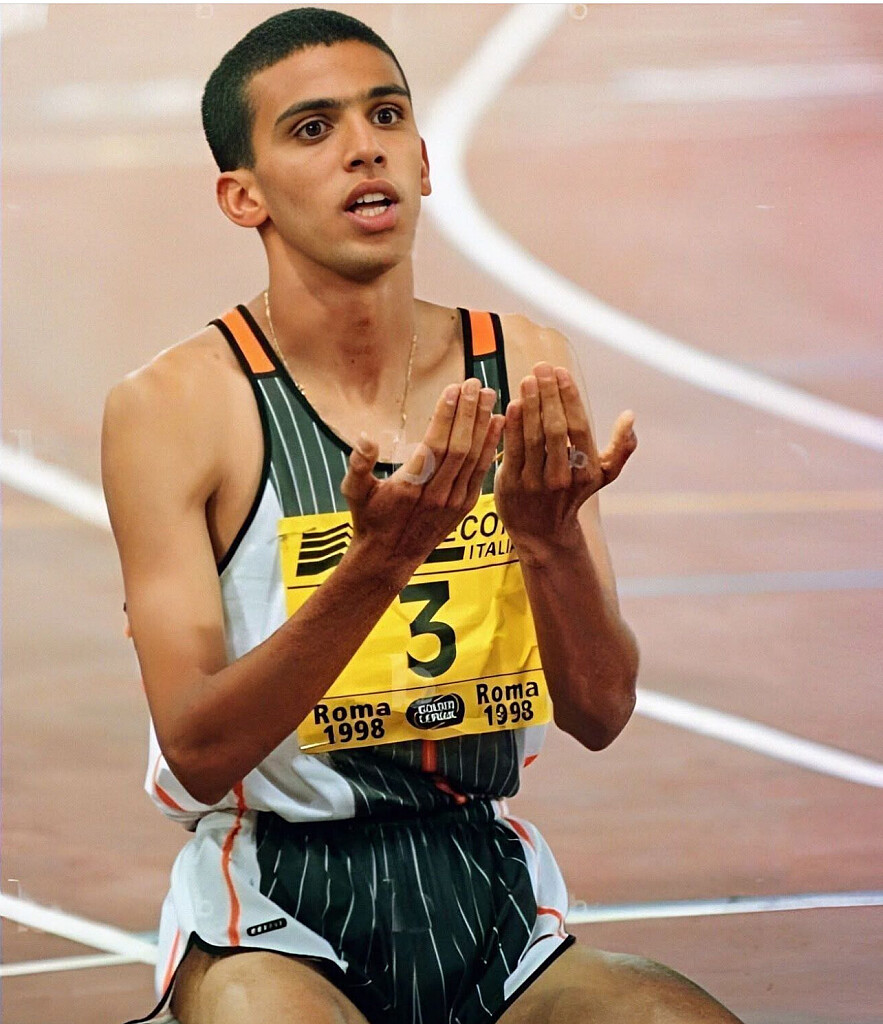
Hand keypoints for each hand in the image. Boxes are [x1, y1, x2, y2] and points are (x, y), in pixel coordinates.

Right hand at [341, 378, 503, 580]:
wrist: (389, 558)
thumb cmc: (369, 520)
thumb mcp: (354, 494)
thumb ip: (358, 465)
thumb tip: (365, 437)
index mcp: (409, 488)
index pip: (433, 447)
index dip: (445, 417)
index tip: (453, 389)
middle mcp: (436, 495)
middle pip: (458, 448)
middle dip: (468, 413)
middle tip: (474, 383)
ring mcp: (453, 502)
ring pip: (473, 458)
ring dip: (483, 425)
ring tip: (488, 394)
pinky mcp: (465, 506)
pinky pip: (481, 472)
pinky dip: (491, 446)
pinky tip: (499, 423)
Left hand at [495, 362, 635, 555]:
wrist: (542, 533)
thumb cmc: (573, 495)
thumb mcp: (602, 476)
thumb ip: (621, 448)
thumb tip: (630, 416)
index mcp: (586, 470)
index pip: (578, 427)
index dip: (569, 397)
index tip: (561, 371)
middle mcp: (563, 477)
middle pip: (555, 428)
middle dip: (548, 394)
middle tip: (541, 367)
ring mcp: (536, 482)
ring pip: (533, 436)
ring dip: (530, 404)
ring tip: (528, 379)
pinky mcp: (512, 485)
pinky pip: (513, 449)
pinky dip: (512, 425)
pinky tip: (512, 403)